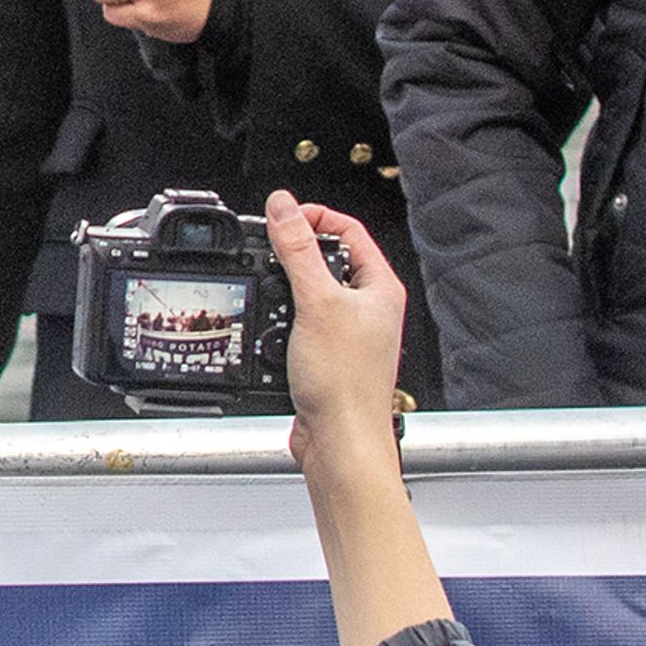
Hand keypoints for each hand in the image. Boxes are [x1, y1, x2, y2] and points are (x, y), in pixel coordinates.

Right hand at [270, 190, 406, 469]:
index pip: (349, 230)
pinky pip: (300, 319)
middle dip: (293, 251)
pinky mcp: (327, 352)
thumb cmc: (346, 383)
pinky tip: (269, 325)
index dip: (314, 217)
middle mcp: (369, 307)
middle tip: (266, 251)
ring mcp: (349, 331)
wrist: (340, 440)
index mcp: (380, 288)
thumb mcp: (316, 302)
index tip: (280, 219)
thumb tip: (283, 206)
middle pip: (328, 257)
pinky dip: (281, 316)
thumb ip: (298, 250)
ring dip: (285, 285)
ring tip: (267, 289)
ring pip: (311, 289)